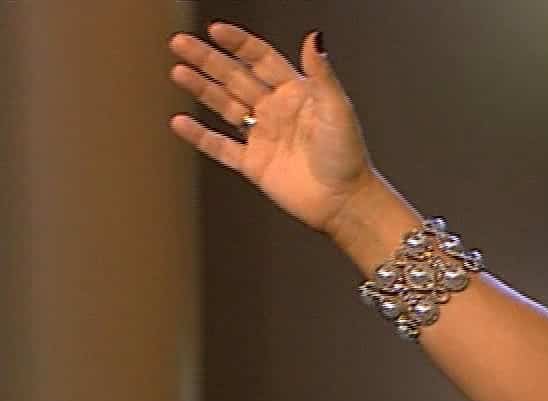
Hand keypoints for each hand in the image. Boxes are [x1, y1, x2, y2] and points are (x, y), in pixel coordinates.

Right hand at [167, 24, 376, 237]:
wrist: (344, 202)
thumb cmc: (348, 157)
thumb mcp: (337, 109)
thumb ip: (322, 74)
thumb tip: (315, 37)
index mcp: (297, 94)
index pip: (262, 60)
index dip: (239, 44)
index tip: (216, 30)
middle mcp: (277, 111)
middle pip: (236, 77)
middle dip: (208, 59)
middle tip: (181, 43)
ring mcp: (264, 136)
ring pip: (225, 106)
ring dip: (202, 88)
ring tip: (178, 71)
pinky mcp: (254, 164)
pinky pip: (221, 147)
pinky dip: (200, 136)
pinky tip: (180, 122)